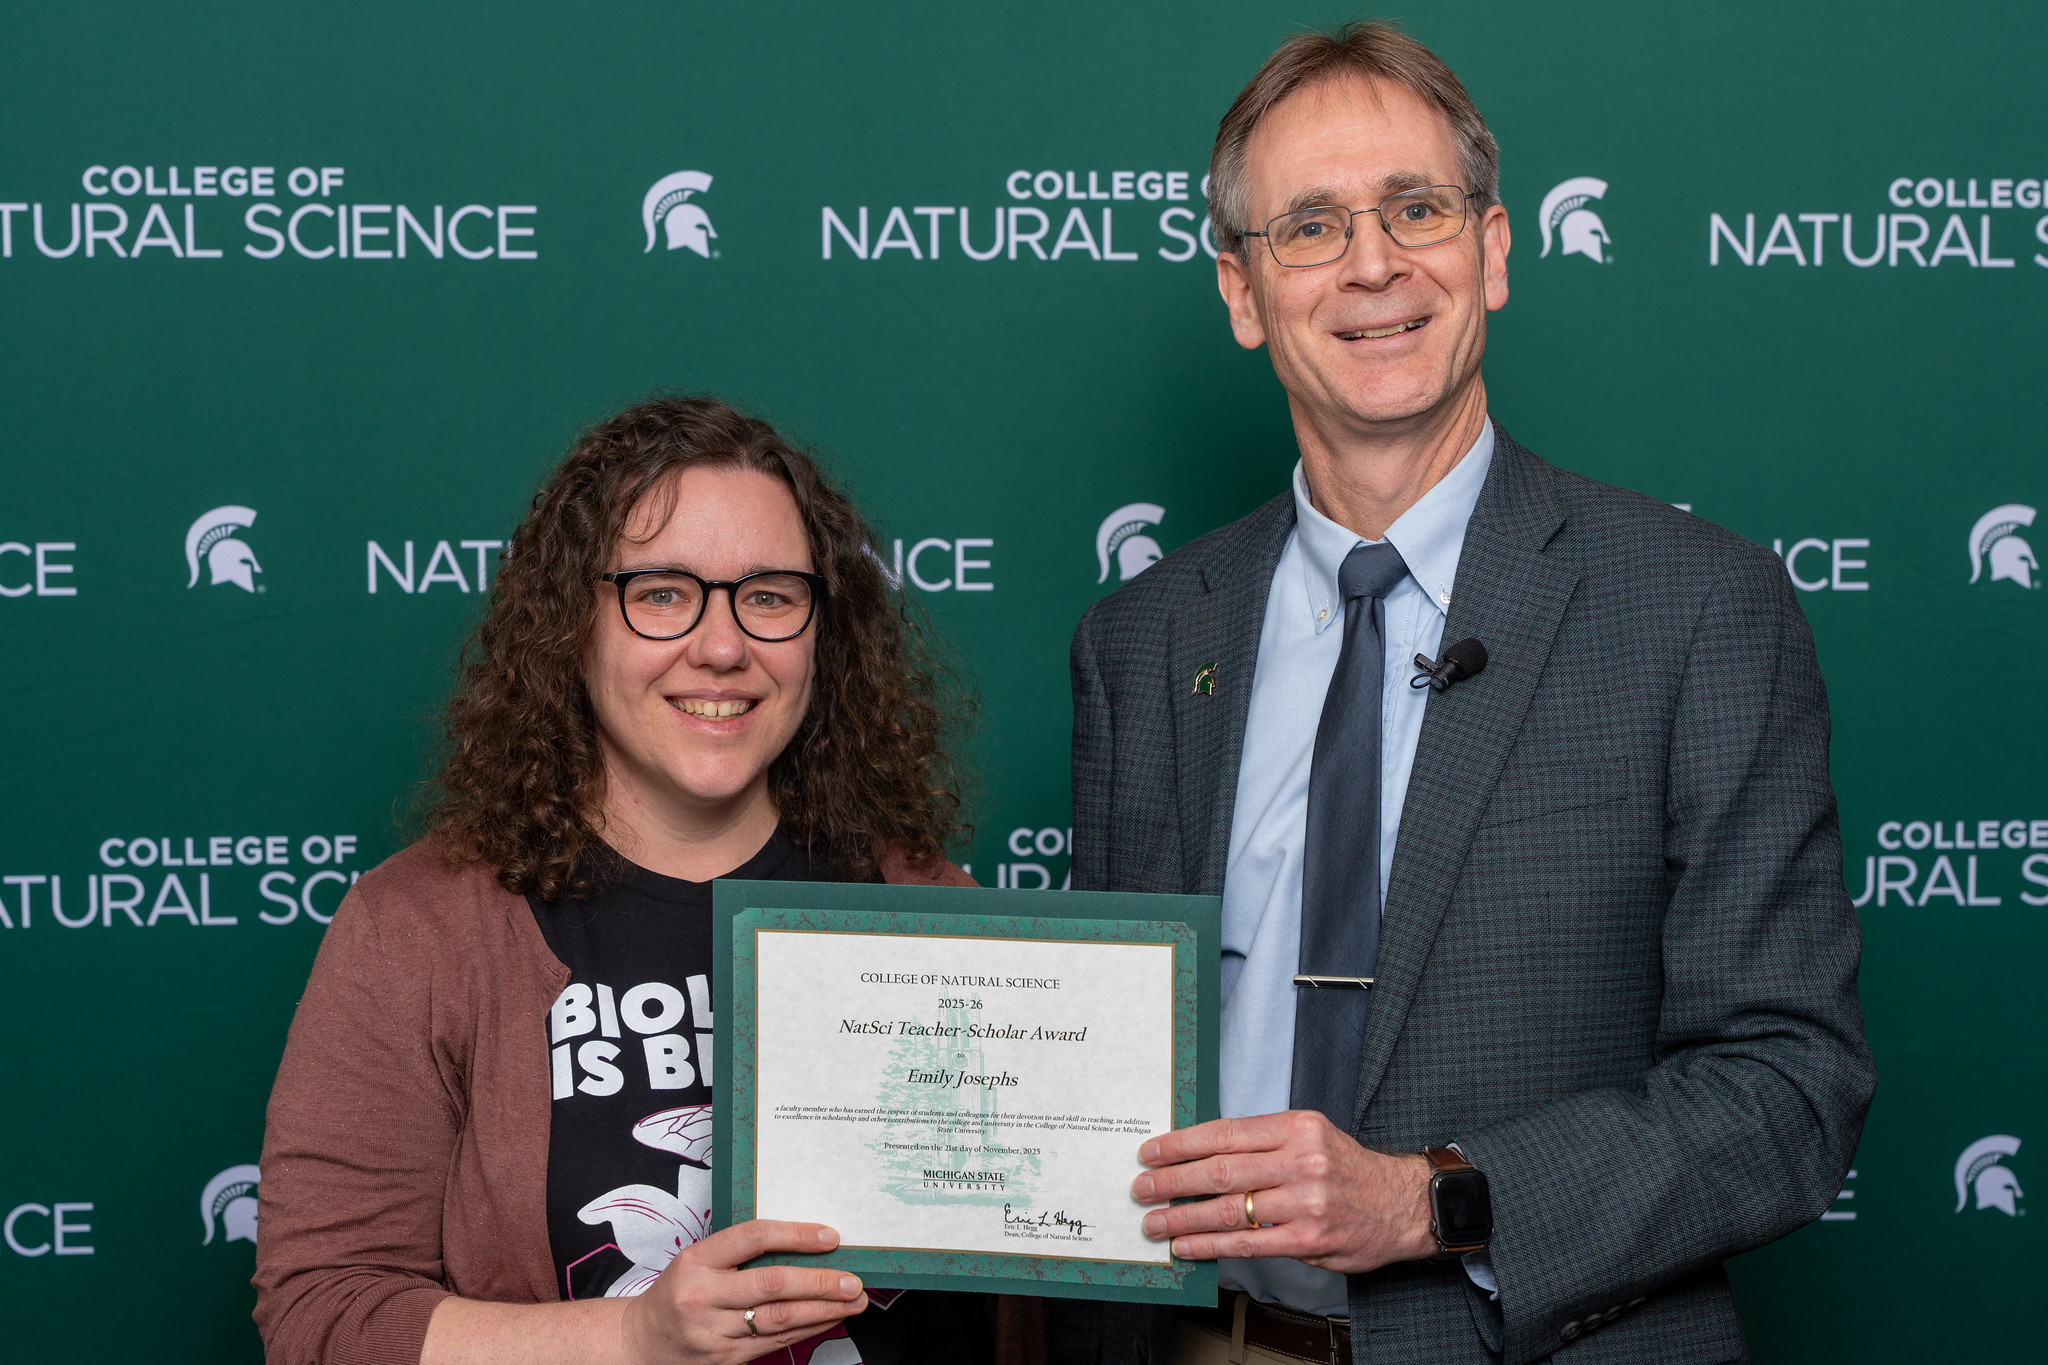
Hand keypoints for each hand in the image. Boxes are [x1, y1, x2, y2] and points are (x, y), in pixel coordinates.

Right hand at [620, 1220, 866, 1364]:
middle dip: (820, 1282)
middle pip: (772, 1285)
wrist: (642, 1341)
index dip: (796, 1235)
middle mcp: (703, 1295)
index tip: (830, 1237)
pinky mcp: (725, 1359)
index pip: (753, 1238)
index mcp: (697, 1260)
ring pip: (779, 1318)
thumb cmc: (679, 1291)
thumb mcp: (698, 1260)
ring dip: (823, 1310)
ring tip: (852, 1301)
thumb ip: (741, 1253)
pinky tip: (828, 1319)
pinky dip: (807, 1329)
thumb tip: (804, 1245)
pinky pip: (774, 1342)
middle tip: (853, 1280)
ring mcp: (713, 1332)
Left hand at [1129, 1112, 1436, 1273]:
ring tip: (1155, 1223)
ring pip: (1229, 1209)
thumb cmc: (1347, 1169)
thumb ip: (1263, 1142)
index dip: (1182, 1144)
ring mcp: (1305, 1201)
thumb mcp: (1311, 1136)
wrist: (1402, 1204)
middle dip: (1173, 1181)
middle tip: (1142, 1188)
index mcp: (1297, 1126)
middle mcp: (1301, 1160)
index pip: (1226, 1132)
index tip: (1152, 1152)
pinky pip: (1248, 1243)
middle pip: (1221, 1170)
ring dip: (1184, 1218)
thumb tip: (1202, 1153)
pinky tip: (1188, 1246)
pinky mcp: (1308, 1237)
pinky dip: (1211, 1246)